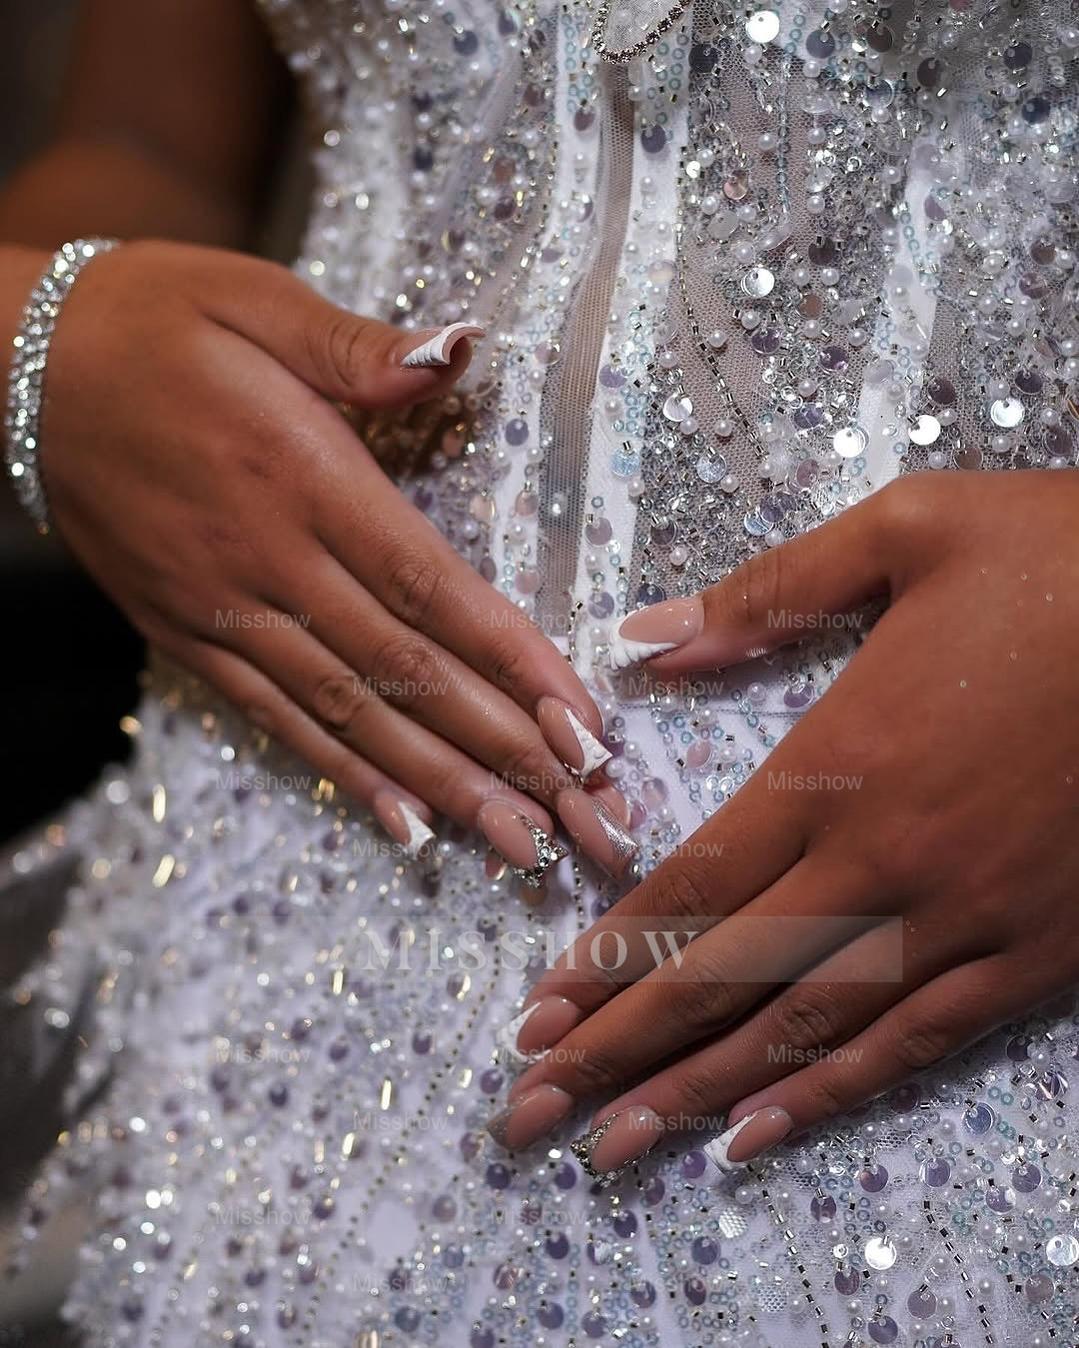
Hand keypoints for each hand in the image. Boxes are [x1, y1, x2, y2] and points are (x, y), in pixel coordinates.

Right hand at [41, 240, 624, 872]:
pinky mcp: (187, 637)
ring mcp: (224, 611)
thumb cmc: (154, 319)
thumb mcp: (256, 299)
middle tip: (582, 812)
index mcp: (302, 475)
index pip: (430, 586)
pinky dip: (344, 775)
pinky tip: (403, 824)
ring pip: (350, 714)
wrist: (19, 365)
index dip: (512, 658)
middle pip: (405, 671)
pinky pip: (275, 720)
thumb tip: (459, 351)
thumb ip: (357, 345)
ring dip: (442, 784)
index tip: (582, 721)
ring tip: (517, 842)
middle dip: (503, 746)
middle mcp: (268, 561)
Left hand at [489, 470, 1078, 1171]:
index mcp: (840, 759)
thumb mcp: (909, 530)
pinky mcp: (1037, 954)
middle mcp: (885, 860)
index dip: (602, 958)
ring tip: (612, 1149)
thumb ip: (767, 592)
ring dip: (697, 1092)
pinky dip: (829, 1095)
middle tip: (527, 1116)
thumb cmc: (1064, 559)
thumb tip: (646, 638)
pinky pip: (915, 1043)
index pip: (690, 885)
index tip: (532, 1017)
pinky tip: (756, 1136)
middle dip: (616, 1050)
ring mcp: (964, 919)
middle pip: (721, 975)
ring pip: (804, 1028)